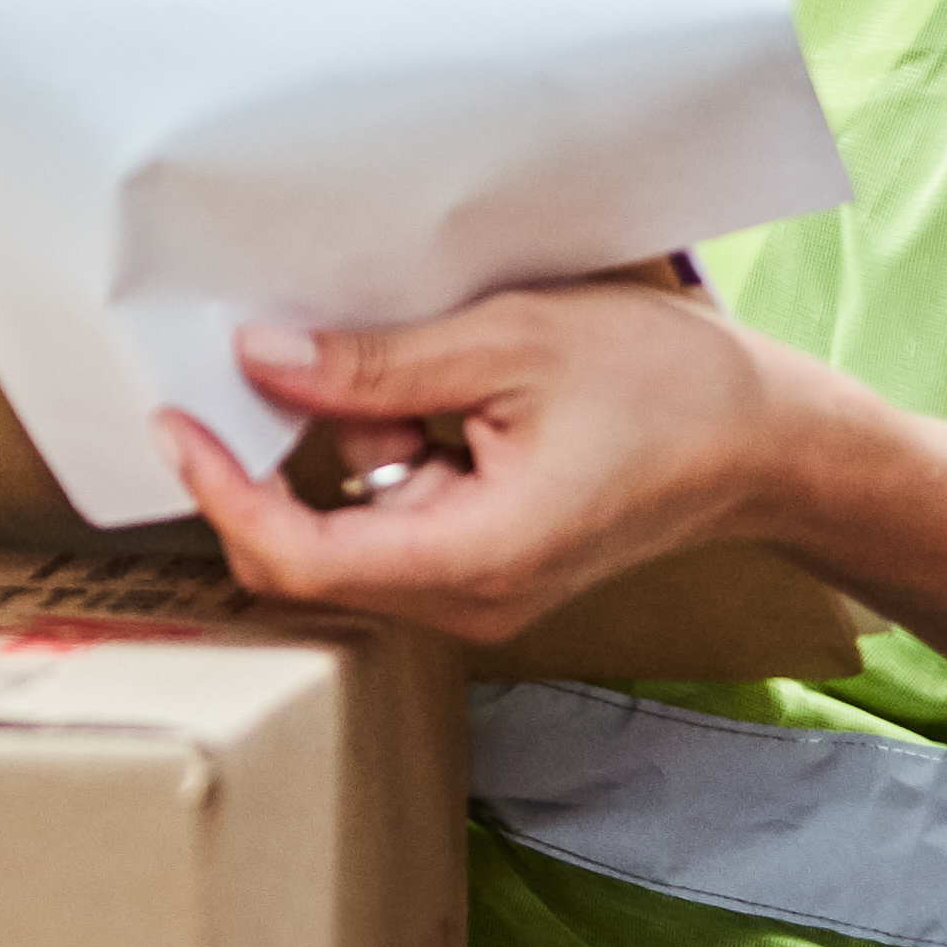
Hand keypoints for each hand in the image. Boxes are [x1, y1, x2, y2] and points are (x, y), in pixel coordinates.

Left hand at [155, 265, 789, 643]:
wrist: (768, 444)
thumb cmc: (665, 388)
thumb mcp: (510, 344)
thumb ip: (378, 365)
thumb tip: (260, 359)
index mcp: (472, 558)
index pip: (297, 555)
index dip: (222, 491)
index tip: (178, 419)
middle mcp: (466, 601)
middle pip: (308, 559)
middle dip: (271, 470)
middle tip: (256, 373)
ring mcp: (477, 595)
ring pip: (348, 539)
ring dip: (343, 457)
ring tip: (415, 376)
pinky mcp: (487, 570)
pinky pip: (393, 528)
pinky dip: (386, 464)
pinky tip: (441, 404)